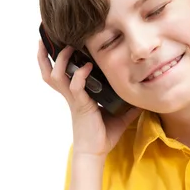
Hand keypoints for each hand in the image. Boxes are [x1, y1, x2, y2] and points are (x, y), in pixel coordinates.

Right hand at [37, 40, 141, 157]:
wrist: (96, 152)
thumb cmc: (103, 134)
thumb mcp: (119, 114)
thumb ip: (129, 102)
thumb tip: (144, 93)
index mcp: (76, 94)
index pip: (61, 72)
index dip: (56, 57)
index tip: (59, 40)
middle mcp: (71, 94)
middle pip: (48, 71)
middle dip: (45, 54)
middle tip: (45, 37)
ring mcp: (73, 99)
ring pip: (56, 76)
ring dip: (60, 60)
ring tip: (67, 47)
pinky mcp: (80, 105)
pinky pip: (75, 87)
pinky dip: (80, 75)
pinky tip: (87, 67)